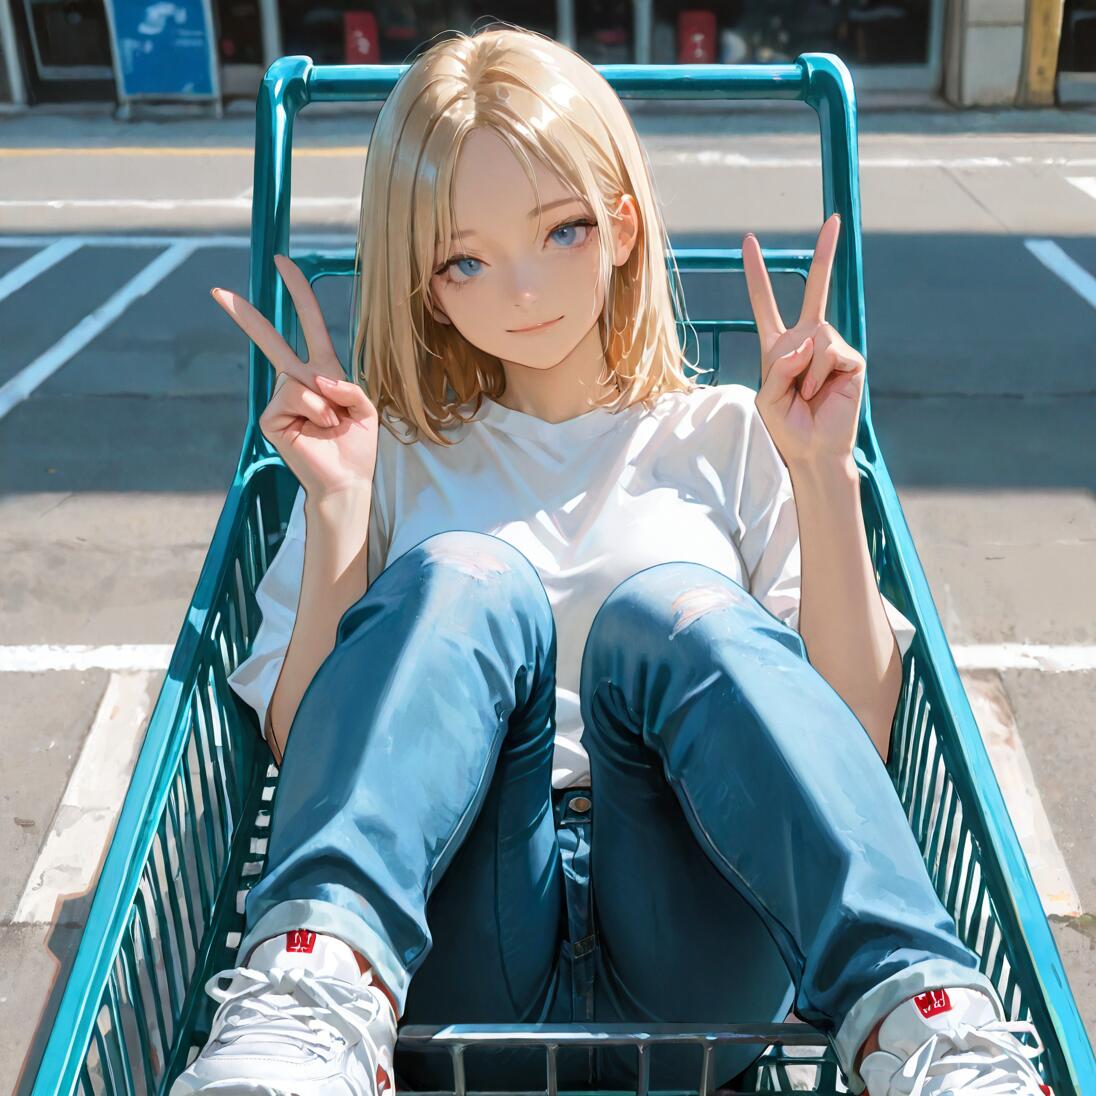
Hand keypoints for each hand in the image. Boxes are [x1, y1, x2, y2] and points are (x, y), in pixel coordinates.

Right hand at [211, 254, 378, 498]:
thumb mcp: (365, 409)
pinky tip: (317, 432)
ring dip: (327, 404)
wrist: (346, 480)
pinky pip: (295, 398)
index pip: (310, 326)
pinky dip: (316, 413)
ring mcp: (281, 399)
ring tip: (331, 426)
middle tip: (218, 291)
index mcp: (323, 373)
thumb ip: (348, 386)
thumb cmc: (355, 446)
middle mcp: (298, 381)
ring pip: (301, 380)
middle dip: (248, 316)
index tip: (283, 264)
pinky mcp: (271, 417)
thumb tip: (315, 380)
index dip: (299, 294)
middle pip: (272, 341)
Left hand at [742, 213, 865, 469]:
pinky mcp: (851, 359)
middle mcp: (808, 340)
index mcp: (780, 347)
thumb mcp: (766, 396)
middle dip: (825, 254)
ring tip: (804, 394)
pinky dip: (817, 374)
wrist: (811, 450)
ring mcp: (832, 347)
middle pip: (816, 289)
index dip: (756, 274)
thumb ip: (779, 366)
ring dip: (803, 368)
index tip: (749, 241)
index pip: (765, 304)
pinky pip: (828, 352)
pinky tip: (819, 393)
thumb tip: (808, 341)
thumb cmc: (786, 427)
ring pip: (815, 334)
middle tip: (834, 219)